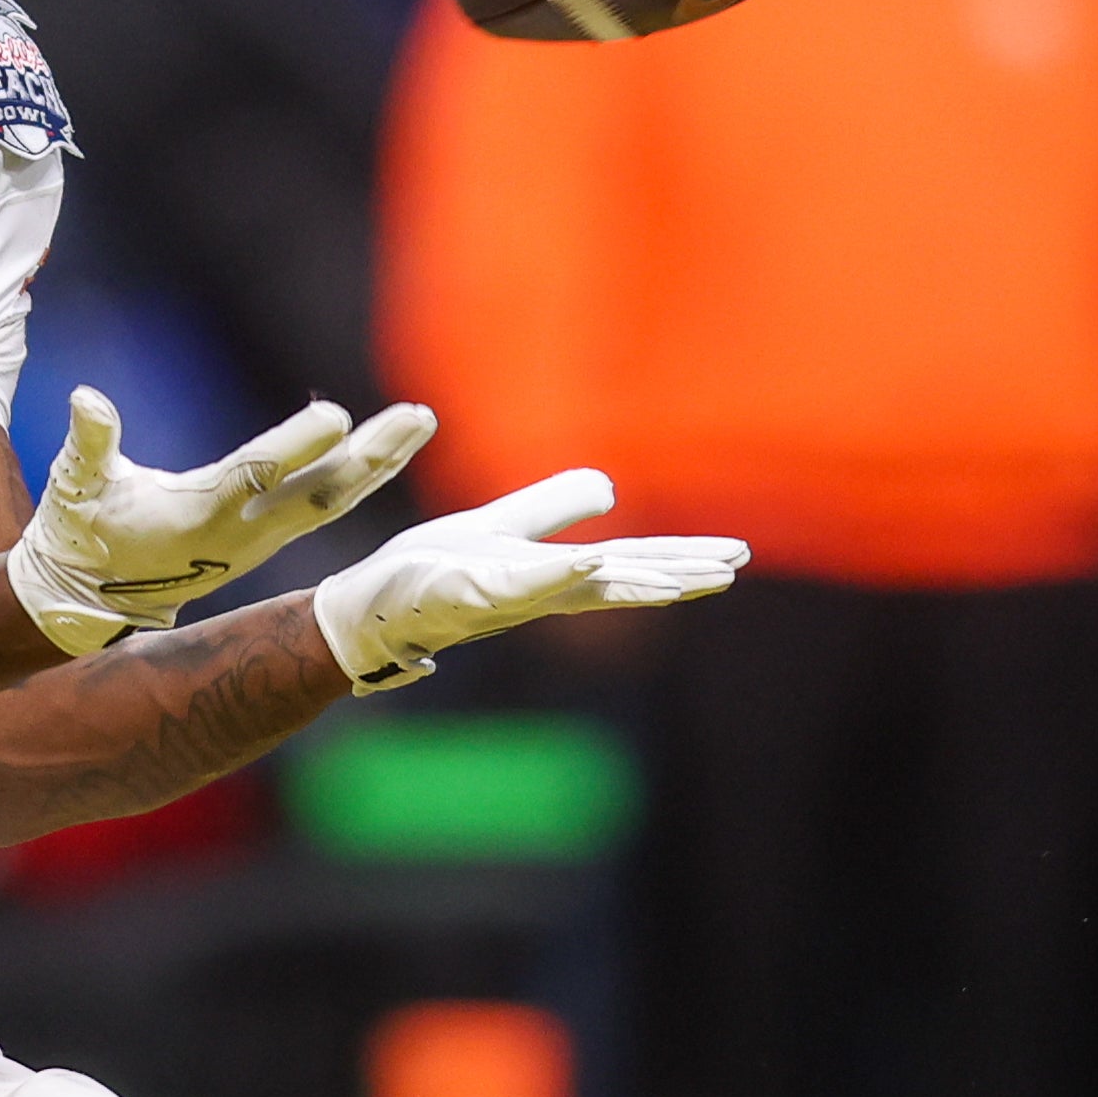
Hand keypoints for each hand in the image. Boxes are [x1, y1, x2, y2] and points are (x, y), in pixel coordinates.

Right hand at [7, 387, 435, 652]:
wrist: (91, 598)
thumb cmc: (79, 533)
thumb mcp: (73, 487)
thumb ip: (88, 443)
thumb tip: (86, 398)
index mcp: (195, 514)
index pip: (254, 475)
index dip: (294, 447)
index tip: (338, 417)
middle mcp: (240, 532)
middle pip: (319, 494)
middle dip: (371, 456)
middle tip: (418, 418)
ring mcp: (259, 540)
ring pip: (331, 500)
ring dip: (378, 462)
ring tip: (419, 422)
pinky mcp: (265, 539)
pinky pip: (322, 506)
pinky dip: (359, 477)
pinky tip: (387, 451)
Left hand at [313, 469, 746, 692]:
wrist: (363, 608)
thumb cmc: (426, 574)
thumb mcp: (498, 528)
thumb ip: (550, 509)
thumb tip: (612, 489)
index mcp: (547, 576)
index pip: (626, 565)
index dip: (679, 560)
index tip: (734, 556)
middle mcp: (535, 592)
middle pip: (619, 580)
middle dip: (676, 574)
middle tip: (733, 568)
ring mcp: (502, 597)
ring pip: (579, 587)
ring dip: (635, 579)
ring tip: (687, 573)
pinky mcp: (463, 594)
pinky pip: (515, 584)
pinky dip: (555, 574)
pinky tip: (592, 561)